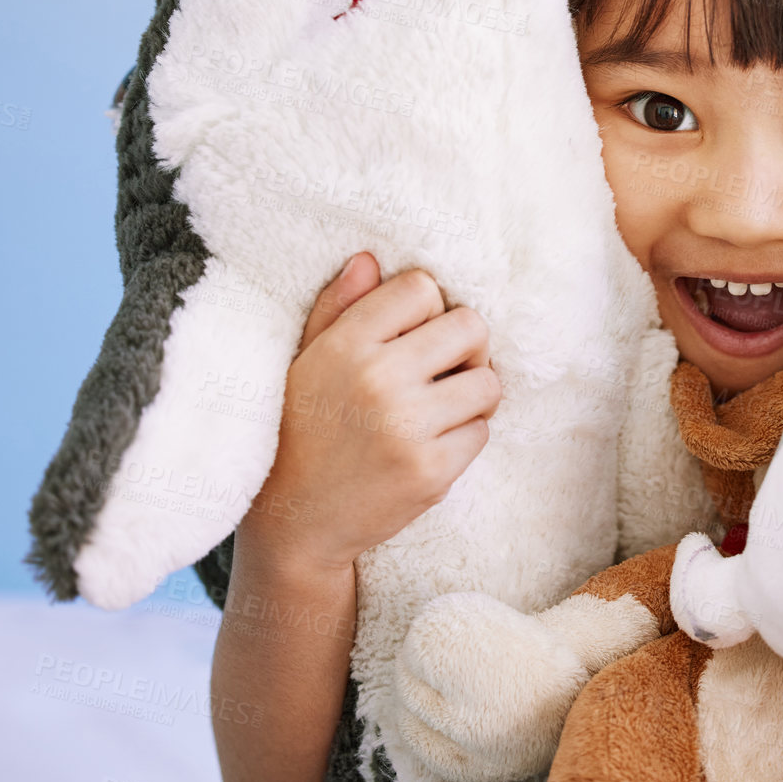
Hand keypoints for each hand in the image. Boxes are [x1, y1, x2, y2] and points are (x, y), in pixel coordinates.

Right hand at [240, 252, 498, 573]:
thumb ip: (337, 308)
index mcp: (345, 345)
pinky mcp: (431, 472)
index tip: (415, 336)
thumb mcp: (304, 362)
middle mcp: (378, 380)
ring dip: (472, 393)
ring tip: (441, 406)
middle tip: (445, 369)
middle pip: (471, 327)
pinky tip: (432, 443)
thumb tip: (371, 259)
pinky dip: (466, 436)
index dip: (427, 309)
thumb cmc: (301, 430)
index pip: (422, 288)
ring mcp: (407, 428)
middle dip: (465, 346)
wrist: (295, 522)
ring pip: (487, 382)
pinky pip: (482, 432)